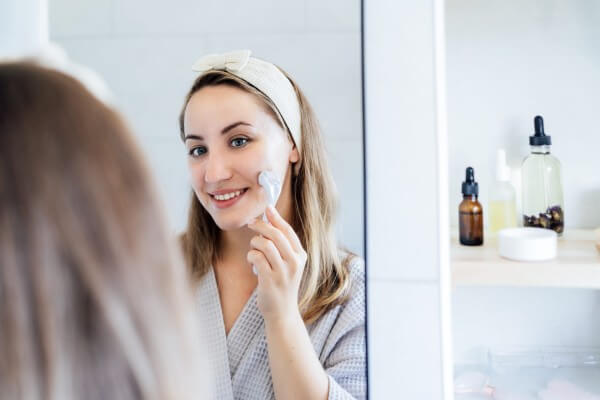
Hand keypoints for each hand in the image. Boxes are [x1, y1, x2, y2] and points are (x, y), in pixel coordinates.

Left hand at [246, 205, 306, 321]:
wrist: (282, 312)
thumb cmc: (282, 284)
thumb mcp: (288, 264)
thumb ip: (281, 245)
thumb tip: (268, 220)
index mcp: (301, 256)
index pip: (288, 231)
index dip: (276, 217)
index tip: (267, 208)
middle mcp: (295, 263)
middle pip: (276, 234)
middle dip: (261, 225)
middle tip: (251, 223)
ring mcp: (283, 272)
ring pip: (265, 244)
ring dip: (254, 243)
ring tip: (254, 250)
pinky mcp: (270, 280)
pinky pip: (256, 258)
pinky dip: (251, 256)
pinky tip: (252, 262)